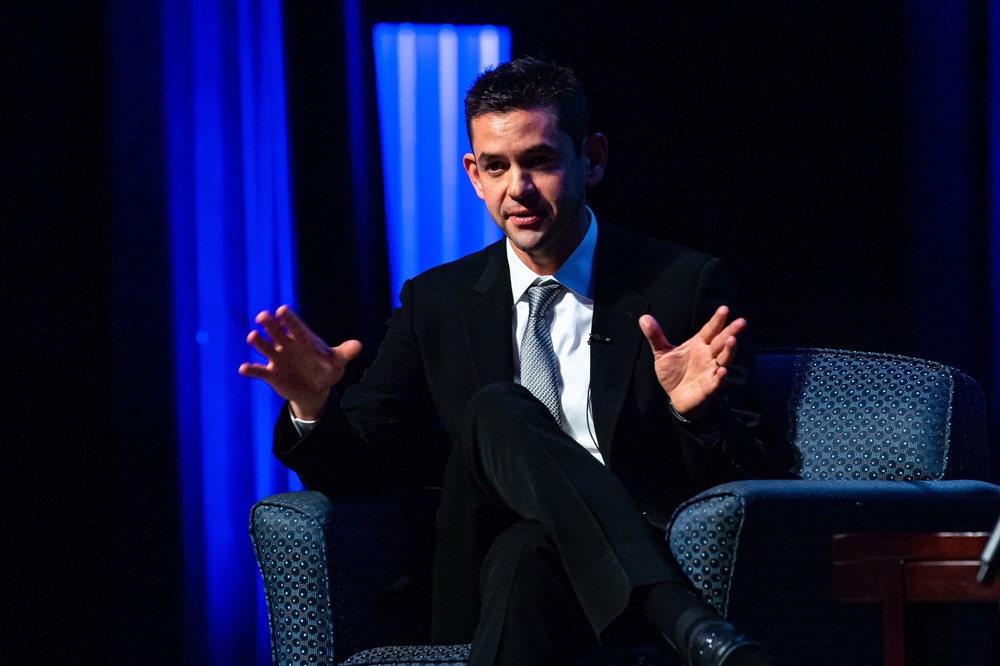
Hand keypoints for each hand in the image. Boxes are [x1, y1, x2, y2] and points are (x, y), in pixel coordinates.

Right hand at [238, 305, 361, 419]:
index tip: (282, 310)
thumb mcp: (337, 362)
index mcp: (303, 339)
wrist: (315, 389)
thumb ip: (345, 353)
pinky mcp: (270, 374)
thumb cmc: (326, 369)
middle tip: (263, 316)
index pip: (296, 326)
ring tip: (252, 337)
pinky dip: (251, 369)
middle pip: (277, 332)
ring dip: (258, 343)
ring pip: (265, 348)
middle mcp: (287, 345)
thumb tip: (359, 346)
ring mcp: (277, 358)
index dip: (289, 319)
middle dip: (270, 325)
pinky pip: (259, 370)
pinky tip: (244, 369)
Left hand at [638, 306, 745, 418]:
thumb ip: (656, 336)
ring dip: (729, 351)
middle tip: (741, 322)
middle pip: (721, 342)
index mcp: (699, 345)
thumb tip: (643, 317)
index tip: (724, 309)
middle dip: (731, 332)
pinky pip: (716, 382)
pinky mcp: (709, 388)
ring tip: (732, 340)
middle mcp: (708, 356)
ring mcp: (710, 371)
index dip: (717, 320)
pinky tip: (722, 371)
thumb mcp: (662, 353)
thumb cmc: (674, 373)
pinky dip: (720, 377)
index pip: (710, 330)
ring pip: (723, 359)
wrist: (676, 397)